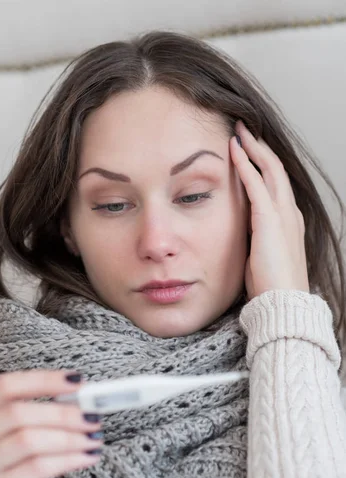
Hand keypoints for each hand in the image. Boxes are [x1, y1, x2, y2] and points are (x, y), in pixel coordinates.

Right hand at [0, 370, 102, 477]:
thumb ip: (26, 432)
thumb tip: (75, 411)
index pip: (5, 387)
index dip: (43, 380)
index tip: (77, 381)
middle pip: (20, 412)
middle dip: (64, 412)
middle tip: (93, 416)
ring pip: (30, 438)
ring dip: (69, 436)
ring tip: (94, 438)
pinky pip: (37, 468)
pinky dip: (68, 459)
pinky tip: (86, 459)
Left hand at [230, 120, 309, 300]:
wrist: (282, 302)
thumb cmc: (270, 286)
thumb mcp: (261, 257)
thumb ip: (254, 240)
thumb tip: (239, 235)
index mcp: (288, 223)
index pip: (276, 185)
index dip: (262, 165)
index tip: (248, 151)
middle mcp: (289, 213)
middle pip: (276, 170)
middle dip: (259, 147)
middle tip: (244, 129)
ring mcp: (283, 214)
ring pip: (270, 169)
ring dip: (253, 147)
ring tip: (239, 130)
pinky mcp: (270, 219)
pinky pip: (256, 183)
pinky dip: (245, 163)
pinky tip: (233, 149)